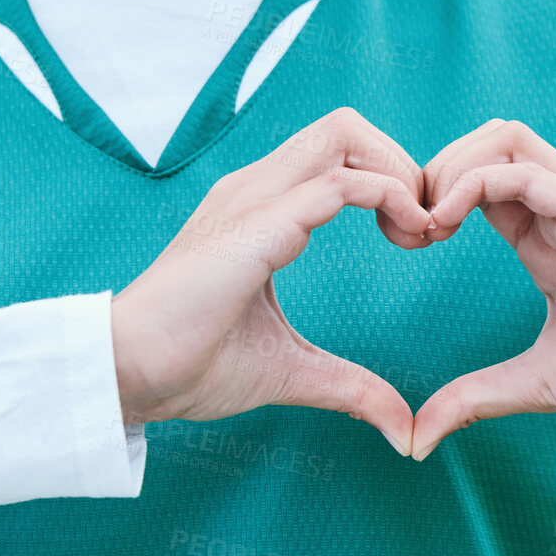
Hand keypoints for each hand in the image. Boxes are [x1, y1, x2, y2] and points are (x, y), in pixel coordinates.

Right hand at [111, 108, 433, 454]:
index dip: (388, 181)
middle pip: (344, 127)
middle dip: (401, 163)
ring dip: (399, 172)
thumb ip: (349, 386)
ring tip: (419, 231)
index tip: (413, 240)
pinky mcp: (258, 225)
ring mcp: (254, 199)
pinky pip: (340, 183)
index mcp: (259, 209)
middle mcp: (256, 189)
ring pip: (343, 133)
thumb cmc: (190, 366)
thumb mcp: (291, 370)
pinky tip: (406, 236)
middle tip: (424, 228)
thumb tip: (402, 428)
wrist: (131, 374)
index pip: (335, 154)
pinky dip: (390, 196)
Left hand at [411, 119, 555, 461]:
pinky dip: (473, 182)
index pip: (474, 181)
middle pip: (484, 142)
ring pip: (504, 137)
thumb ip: (473, 400)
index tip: (407, 244)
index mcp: (539, 238)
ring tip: (431, 221)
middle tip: (411, 228)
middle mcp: (555, 212)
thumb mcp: (533, 384)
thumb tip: (417, 439)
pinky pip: (524, 169)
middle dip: (432, 170)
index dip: (430, 198)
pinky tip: (448, 222)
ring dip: (452, 166)